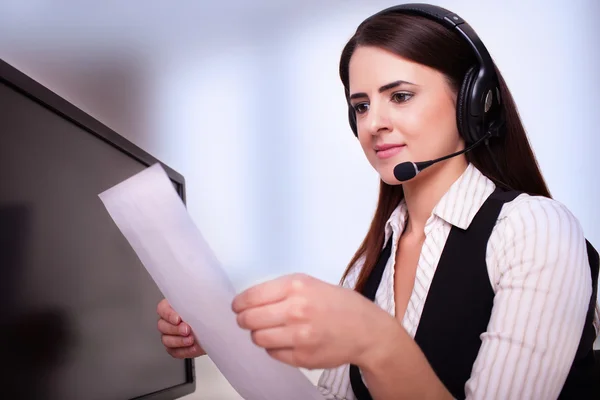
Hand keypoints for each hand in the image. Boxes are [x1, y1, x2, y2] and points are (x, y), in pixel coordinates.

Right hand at [156, 299, 205, 358]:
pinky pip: (175, 352)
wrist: (217, 328)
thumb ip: (202, 301)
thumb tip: (209, 301)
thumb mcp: (206, 303)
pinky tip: (194, 347)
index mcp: (173, 306)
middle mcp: (169, 321)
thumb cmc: (209, 313)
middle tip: (187, 329)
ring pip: (166, 340)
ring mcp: (170, 335)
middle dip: (175, 329)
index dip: (168, 314)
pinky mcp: (175, 348)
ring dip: (179, 341)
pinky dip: (184, 351)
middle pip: (162, 326)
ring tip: (192, 340)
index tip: (178, 319)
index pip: (162, 308)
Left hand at [231, 273, 397, 369]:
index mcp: (296, 287)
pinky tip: (287, 341)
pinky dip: (275, 348)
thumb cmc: (340, 305)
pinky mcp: (302, 357)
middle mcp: (296, 310)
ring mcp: (299, 336)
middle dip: (245, 320)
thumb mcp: (310, 284)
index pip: (250, 297)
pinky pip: (273, 353)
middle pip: (249, 320)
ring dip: (260, 335)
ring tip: (272, 330)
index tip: (238, 307)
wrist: (367, 331)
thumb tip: (249, 301)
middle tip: (249, 320)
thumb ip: (281, 290)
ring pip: (258, 338)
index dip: (239, 304)